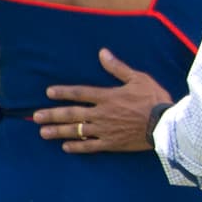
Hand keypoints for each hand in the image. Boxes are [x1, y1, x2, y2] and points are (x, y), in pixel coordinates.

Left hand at [33, 48, 170, 152]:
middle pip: (72, 114)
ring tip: (43, 133)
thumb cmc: (154, 99)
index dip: (63, 92)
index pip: (80, 93)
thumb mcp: (138, 78)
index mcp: (107, 96)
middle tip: (36, 117)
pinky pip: (90, 147)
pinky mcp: (112, 144)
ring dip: (59, 131)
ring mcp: (105, 130)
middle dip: (52, 115)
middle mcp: (101, 114)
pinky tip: (65, 148)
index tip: (48, 93)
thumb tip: (103, 53)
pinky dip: (77, 147)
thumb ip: (118, 68)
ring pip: (77, 131)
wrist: (165, 125)